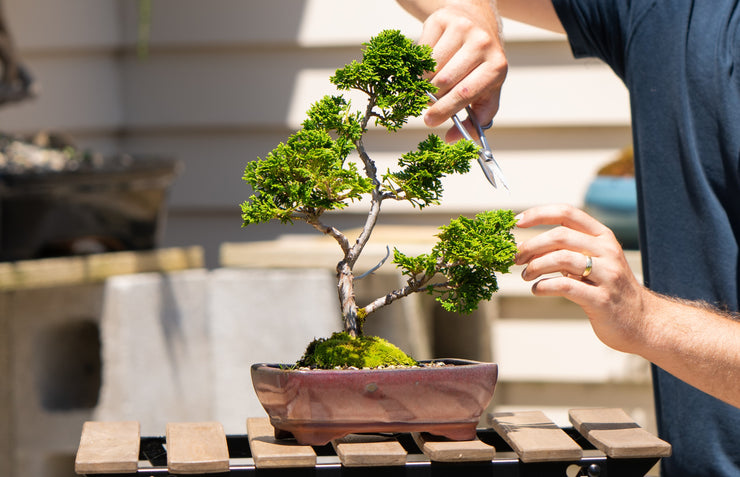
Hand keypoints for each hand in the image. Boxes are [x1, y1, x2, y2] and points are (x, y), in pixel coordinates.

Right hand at [417, 1, 506, 141]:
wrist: (476, 22)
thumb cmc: (480, 64)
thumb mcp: (487, 91)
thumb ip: (475, 119)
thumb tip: (451, 139)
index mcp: (497, 66)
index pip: (466, 93)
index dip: (445, 110)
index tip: (430, 121)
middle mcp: (482, 44)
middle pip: (444, 81)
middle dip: (432, 98)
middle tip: (427, 103)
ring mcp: (462, 28)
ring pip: (430, 68)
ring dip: (424, 82)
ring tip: (429, 85)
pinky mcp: (442, 20)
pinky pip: (422, 51)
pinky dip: (420, 65)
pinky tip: (428, 66)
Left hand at [515, 204, 651, 353]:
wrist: (642, 321)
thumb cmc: (608, 289)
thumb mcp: (595, 261)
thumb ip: (569, 250)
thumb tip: (528, 247)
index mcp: (602, 237)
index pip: (567, 213)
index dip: (539, 214)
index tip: (516, 222)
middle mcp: (606, 251)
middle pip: (560, 236)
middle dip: (531, 246)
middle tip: (516, 258)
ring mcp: (607, 275)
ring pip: (561, 259)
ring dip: (535, 266)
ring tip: (525, 275)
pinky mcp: (601, 299)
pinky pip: (565, 286)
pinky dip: (544, 286)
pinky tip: (537, 289)